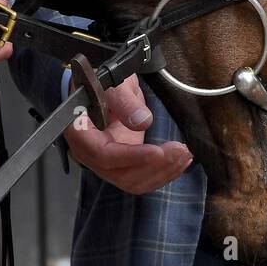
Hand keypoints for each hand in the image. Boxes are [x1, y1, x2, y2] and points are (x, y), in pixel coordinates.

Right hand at [64, 73, 192, 193]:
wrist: (106, 89)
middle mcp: (91, 154)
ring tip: (185, 154)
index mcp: (81, 133)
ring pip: (134, 181)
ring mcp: (108, 163)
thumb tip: (143, 121)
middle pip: (121, 174)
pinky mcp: (124, 164)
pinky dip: (163, 173)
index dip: (131, 157)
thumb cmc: (104, 83)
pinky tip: (181, 161)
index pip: (103, 155)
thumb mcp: (114, 84)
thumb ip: (125, 102)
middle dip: (154, 166)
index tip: (157, 152)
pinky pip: (141, 178)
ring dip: (162, 172)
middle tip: (181, 149)